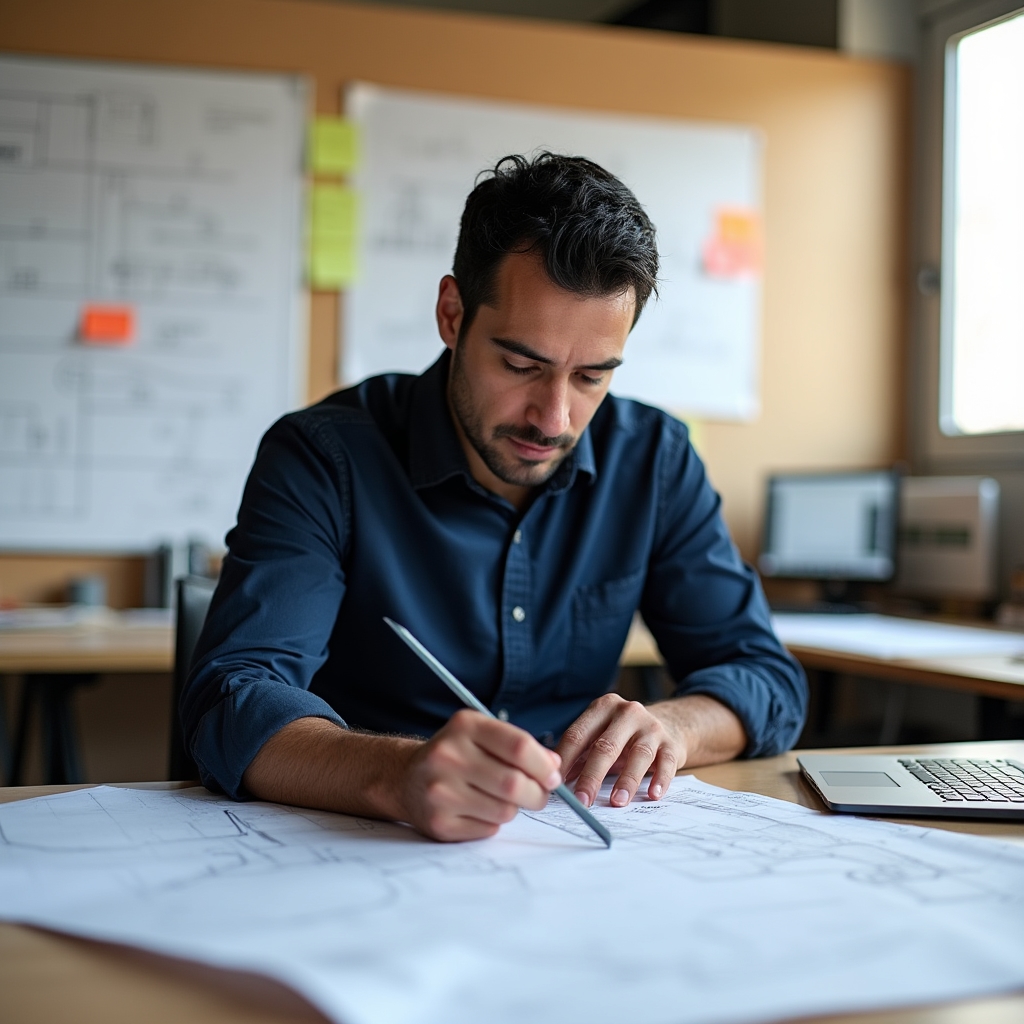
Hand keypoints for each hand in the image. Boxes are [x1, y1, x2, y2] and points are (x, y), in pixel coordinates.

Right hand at [399, 709, 562, 841]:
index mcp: (464, 726)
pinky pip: (488, 829)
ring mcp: (440, 791)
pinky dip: (493, 822)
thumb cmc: (456, 755)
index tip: (553, 777)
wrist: (406, 779)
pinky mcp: (438, 822)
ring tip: (502, 799)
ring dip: (514, 808)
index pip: (519, 746)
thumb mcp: (483, 736)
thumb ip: (520, 746)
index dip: (544, 766)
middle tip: (539, 795)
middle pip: (514, 783)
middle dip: (537, 794)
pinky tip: (479, 810)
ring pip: (505, 810)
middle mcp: (447, 755)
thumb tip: (554, 766)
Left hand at [557, 694, 681, 808]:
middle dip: (592, 776)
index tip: (555, 784)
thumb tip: (558, 779)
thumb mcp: (600, 736)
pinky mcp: (671, 743)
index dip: (564, 760)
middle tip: (582, 800)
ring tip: (616, 802)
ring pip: (638, 754)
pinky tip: (652, 794)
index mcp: (602, 707)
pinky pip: (666, 762)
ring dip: (627, 781)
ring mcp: (651, 727)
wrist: (669, 724)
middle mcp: (627, 712)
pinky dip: (660, 779)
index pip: (577, 734)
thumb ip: (580, 754)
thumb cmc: (625, 736)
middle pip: (605, 746)